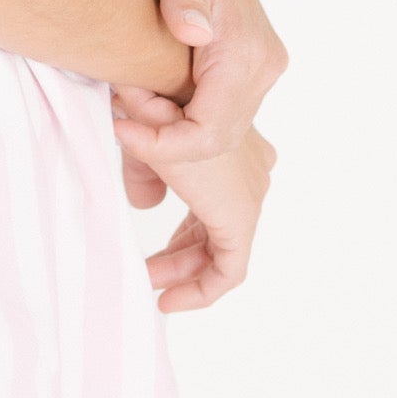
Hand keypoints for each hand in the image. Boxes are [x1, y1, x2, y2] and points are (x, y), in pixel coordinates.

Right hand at [113, 83, 272, 310]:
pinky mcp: (240, 218)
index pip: (214, 208)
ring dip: (184, 269)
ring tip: (150, 281)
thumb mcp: (147, 148)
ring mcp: (250, 196)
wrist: (170, 97)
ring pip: (219, 248)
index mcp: (237, 156)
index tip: (154, 255)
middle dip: (178, 256)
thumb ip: (146, 177)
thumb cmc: (157, 113)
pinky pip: (228, 266)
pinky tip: (171, 299)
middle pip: (214, 230)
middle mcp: (250, 177)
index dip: (182, 237)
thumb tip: (147, 204)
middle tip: (146, 270)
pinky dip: (202, 287)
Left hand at [114, 0, 287, 207]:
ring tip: (126, 97)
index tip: (119, 125)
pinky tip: (143, 94)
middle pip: (214, 140)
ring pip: (214, 132)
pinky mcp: (244, 67)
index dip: (163, 143)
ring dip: (168, 129)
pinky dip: (177, 119)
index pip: (211, 132)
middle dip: (162, 138)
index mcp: (246, 49)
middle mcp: (262, 64)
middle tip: (117, 107)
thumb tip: (195, 31)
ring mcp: (257, 67)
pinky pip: (214, 115)